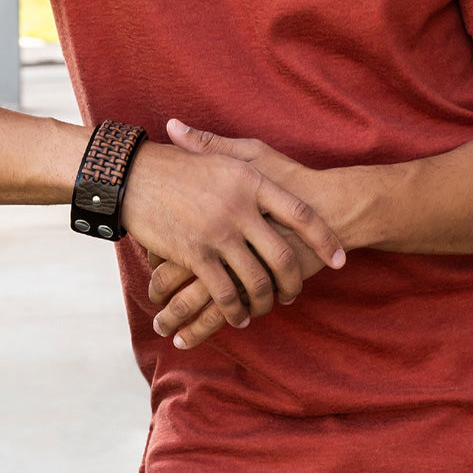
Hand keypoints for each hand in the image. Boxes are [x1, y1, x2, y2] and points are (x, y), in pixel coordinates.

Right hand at [122, 130, 345, 332]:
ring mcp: (219, 232)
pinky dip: (236, 310)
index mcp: (252, 180)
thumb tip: (277, 184)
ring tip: (265, 308)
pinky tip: (238, 316)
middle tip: (293, 293)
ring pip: (257, 280)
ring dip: (265, 302)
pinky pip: (226, 293)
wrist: (133, 176)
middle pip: (283, 255)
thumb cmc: (178, 165)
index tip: (339, 260)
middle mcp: (241, 207)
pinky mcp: (196, 255)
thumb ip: (251, 166)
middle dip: (293, 282)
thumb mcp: (220, 155)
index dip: (324, 239)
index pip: (301, 214)